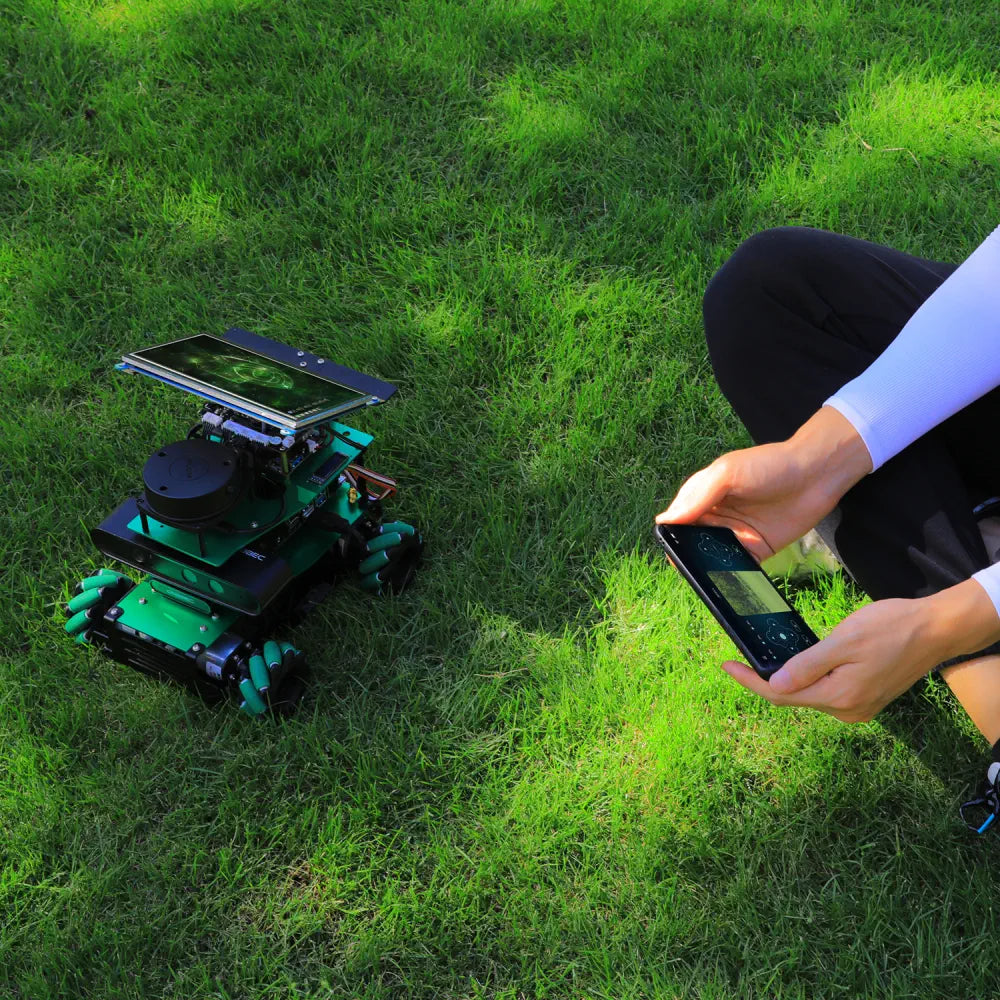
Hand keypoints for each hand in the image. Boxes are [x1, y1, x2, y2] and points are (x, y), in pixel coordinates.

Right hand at [655, 407, 871, 561]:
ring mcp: (736, 532)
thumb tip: (666, 520)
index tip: (667, 543)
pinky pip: (737, 566)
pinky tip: (723, 580)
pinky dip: (729, 573)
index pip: (678, 517)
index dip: (672, 530)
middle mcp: (717, 515)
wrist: (816, 474)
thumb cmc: (770, 465)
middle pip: (692, 538)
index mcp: (704, 494)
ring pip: (711, 554)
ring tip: (700, 574)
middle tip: (683, 562)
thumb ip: (698, 496)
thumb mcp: (727, 472)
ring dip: (705, 564)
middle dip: (686, 550)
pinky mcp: (756, 548)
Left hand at [722, 579, 999, 721]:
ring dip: (787, 681)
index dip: (750, 681)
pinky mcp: (866, 698)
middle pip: (793, 698)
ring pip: (810, 695)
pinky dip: (808, 680)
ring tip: (763, 660)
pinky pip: (827, 692)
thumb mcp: (843, 641)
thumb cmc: (891, 628)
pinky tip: (797, 665)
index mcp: (839, 696)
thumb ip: (807, 665)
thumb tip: (774, 684)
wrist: (935, 630)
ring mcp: (859, 707)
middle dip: (765, 681)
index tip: (726, 666)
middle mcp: (848, 709)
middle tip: (739, 660)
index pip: (781, 695)